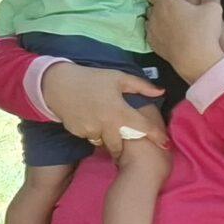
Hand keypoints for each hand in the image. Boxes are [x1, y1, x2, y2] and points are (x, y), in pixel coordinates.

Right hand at [44, 63, 166, 161]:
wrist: (58, 83)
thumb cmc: (92, 78)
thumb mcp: (117, 77)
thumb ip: (141, 86)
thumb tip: (161, 92)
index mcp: (119, 111)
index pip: (143, 128)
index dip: (157, 137)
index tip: (165, 144)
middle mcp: (106, 124)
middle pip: (120, 146)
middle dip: (123, 146)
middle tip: (124, 142)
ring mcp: (90, 130)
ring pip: (103, 142)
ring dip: (106, 138)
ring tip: (104, 127)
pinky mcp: (77, 132)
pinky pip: (90, 137)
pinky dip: (93, 132)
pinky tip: (89, 120)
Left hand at [145, 0, 223, 80]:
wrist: (195, 58)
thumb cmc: (203, 31)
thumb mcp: (213, 10)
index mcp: (165, 2)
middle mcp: (154, 15)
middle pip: (151, 6)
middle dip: (159, 7)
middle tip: (173, 11)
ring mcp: (151, 30)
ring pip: (150, 21)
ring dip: (157, 21)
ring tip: (172, 25)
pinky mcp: (152, 44)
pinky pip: (152, 35)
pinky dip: (158, 34)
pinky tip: (170, 37)